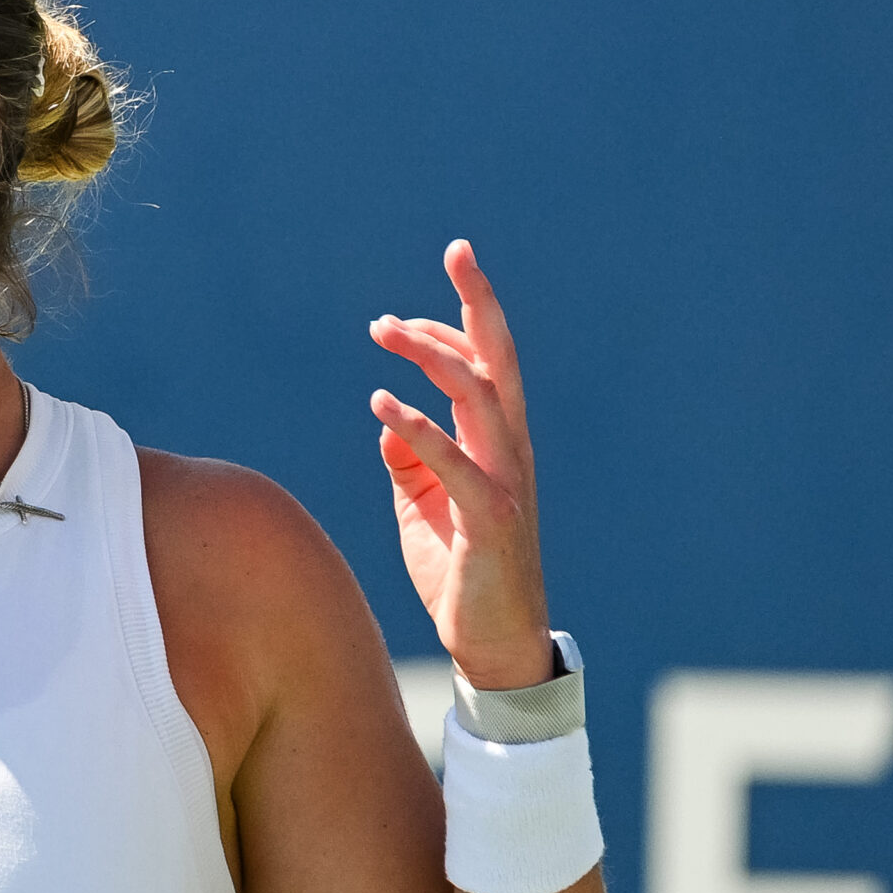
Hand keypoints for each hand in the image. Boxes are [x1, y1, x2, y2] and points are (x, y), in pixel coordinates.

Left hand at [369, 240, 555, 691]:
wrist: (490, 642)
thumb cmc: (460, 569)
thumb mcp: (423, 504)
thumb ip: (410, 459)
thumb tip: (388, 418)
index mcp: (497, 442)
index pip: (488, 363)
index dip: (459, 320)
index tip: (410, 304)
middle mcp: (510, 450)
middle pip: (500, 358)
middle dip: (480, 301)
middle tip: (457, 251)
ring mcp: (504, 481)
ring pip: (478, 395)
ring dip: (432, 354)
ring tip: (384, 330)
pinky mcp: (490, 518)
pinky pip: (454, 462)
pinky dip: (417, 427)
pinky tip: (382, 403)